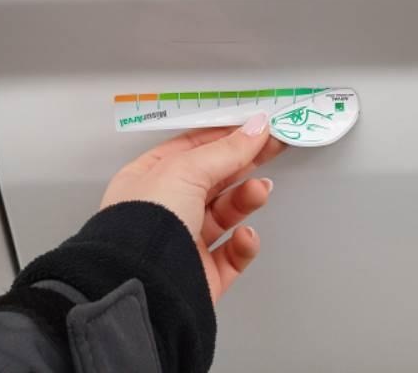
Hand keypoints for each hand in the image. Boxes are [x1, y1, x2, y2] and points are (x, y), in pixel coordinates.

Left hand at [100, 113, 285, 302]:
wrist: (143, 289)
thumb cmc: (143, 226)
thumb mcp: (185, 171)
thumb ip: (225, 150)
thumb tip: (255, 128)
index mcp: (148, 179)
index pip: (191, 149)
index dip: (225, 136)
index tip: (257, 127)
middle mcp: (163, 209)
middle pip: (213, 179)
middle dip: (244, 163)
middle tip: (274, 147)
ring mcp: (183, 242)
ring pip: (225, 214)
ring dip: (246, 199)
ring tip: (259, 191)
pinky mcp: (202, 274)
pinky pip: (233, 254)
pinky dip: (245, 244)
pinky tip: (246, 236)